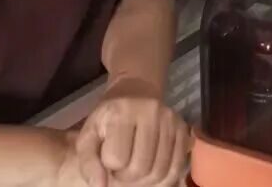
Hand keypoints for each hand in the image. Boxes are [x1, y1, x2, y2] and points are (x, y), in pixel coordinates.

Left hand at [74, 77, 189, 186]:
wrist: (136, 93)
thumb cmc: (109, 118)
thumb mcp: (89, 135)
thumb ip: (88, 162)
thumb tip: (100, 186)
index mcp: (122, 112)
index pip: (117, 158)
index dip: (109, 168)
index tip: (107, 161)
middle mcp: (151, 113)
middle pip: (140, 168)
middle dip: (127, 179)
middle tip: (121, 171)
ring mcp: (170, 121)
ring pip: (160, 171)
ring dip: (145, 181)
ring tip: (135, 172)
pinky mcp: (183, 129)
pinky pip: (178, 167)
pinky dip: (164, 180)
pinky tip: (152, 174)